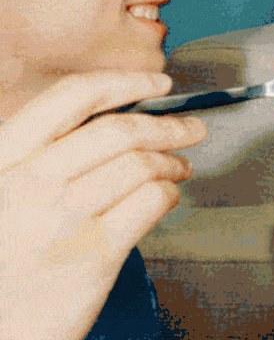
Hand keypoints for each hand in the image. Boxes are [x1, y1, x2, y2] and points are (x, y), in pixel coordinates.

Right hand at [0, 72, 205, 339]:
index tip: (158, 82)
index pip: (70, 98)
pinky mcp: (91, 257)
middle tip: (189, 128)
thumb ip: (37, 165)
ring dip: (172, 161)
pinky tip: (166, 197)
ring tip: (180, 167)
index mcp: (0, 163)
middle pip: (118, 131)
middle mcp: (26, 184)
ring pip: (140, 164)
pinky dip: (169, 192)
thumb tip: (106, 133)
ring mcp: (59, 220)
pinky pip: (149, 202)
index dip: (124, 82)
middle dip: (166, 125)